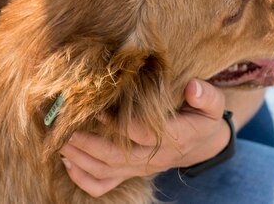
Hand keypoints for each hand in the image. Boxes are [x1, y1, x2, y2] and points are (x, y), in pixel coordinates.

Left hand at [60, 79, 229, 197]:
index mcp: (174, 138)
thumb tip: (193, 87)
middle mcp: (154, 158)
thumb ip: (206, 96)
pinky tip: (68, 163)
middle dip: (89, 144)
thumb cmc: (202, 116)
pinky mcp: (131, 172)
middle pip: (116, 157)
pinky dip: (84, 178)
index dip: (120, 124)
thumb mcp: (213, 103)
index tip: (100, 109)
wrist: (201, 142)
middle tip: (67, 128)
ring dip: (81, 159)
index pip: (142, 135)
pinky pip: (105, 184)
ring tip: (60, 141)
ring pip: (106, 171)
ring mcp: (140, 168)